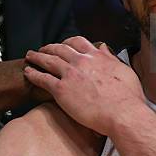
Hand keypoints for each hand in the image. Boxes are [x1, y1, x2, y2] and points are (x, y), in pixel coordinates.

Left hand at [24, 36, 145, 135]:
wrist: (122, 113)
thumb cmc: (127, 96)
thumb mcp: (123, 70)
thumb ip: (111, 58)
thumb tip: (104, 49)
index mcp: (96, 57)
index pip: (78, 42)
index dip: (67, 42)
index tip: (63, 44)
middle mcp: (82, 61)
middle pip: (60, 49)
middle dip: (49, 48)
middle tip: (43, 49)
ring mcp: (70, 74)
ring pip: (49, 60)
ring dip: (37, 57)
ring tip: (30, 56)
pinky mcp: (61, 90)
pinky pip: (43, 79)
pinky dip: (33, 74)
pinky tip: (28, 72)